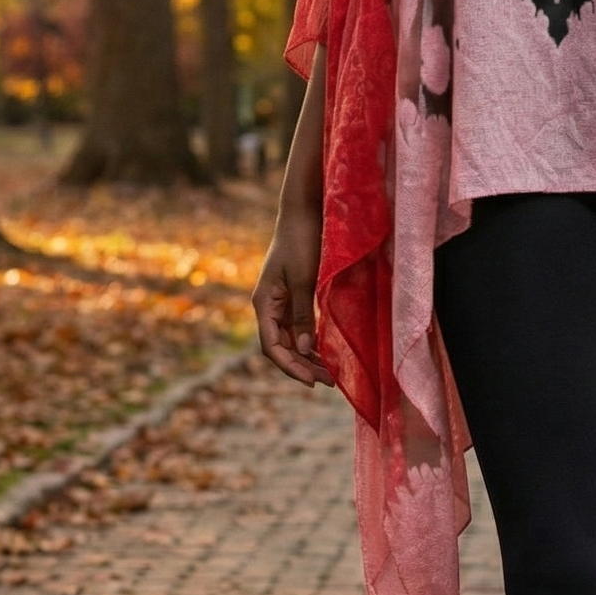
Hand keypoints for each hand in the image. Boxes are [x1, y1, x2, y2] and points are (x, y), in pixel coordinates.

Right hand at [252, 194, 332, 386]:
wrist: (303, 213)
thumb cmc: (301, 242)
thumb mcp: (304, 280)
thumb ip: (303, 314)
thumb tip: (306, 349)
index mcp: (264, 303)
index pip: (272, 346)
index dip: (291, 366)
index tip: (311, 381)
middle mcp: (269, 306)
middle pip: (282, 346)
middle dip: (302, 366)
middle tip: (328, 381)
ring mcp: (280, 302)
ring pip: (292, 339)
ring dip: (308, 356)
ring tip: (330, 373)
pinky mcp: (293, 296)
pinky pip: (299, 326)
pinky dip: (312, 340)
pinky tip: (327, 352)